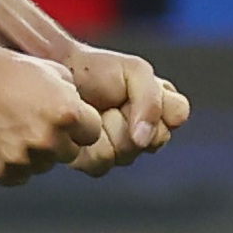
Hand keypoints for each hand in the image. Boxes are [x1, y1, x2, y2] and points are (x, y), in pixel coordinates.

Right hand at [0, 35, 105, 182]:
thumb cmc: (6, 68)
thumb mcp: (52, 72)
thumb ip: (73, 98)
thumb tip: (84, 116)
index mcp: (67, 113)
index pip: (92, 134)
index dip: (79, 125)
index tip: (64, 117)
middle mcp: (48, 139)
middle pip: (68, 153)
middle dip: (58, 140)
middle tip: (33, 121)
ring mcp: (22, 158)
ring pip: (42, 166)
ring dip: (34, 153)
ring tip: (12, 128)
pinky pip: (17, 176)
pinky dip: (11, 164)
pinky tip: (0, 141)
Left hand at [65, 43, 189, 175]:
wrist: (56, 74)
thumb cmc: (96, 69)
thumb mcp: (134, 71)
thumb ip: (152, 100)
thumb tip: (143, 141)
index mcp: (161, 106)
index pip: (177, 115)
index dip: (156, 105)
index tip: (133, 89)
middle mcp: (145, 131)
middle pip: (156, 139)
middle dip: (130, 118)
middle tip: (112, 101)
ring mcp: (121, 149)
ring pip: (128, 154)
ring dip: (108, 130)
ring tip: (94, 112)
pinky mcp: (95, 160)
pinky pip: (102, 163)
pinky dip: (88, 144)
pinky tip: (80, 128)